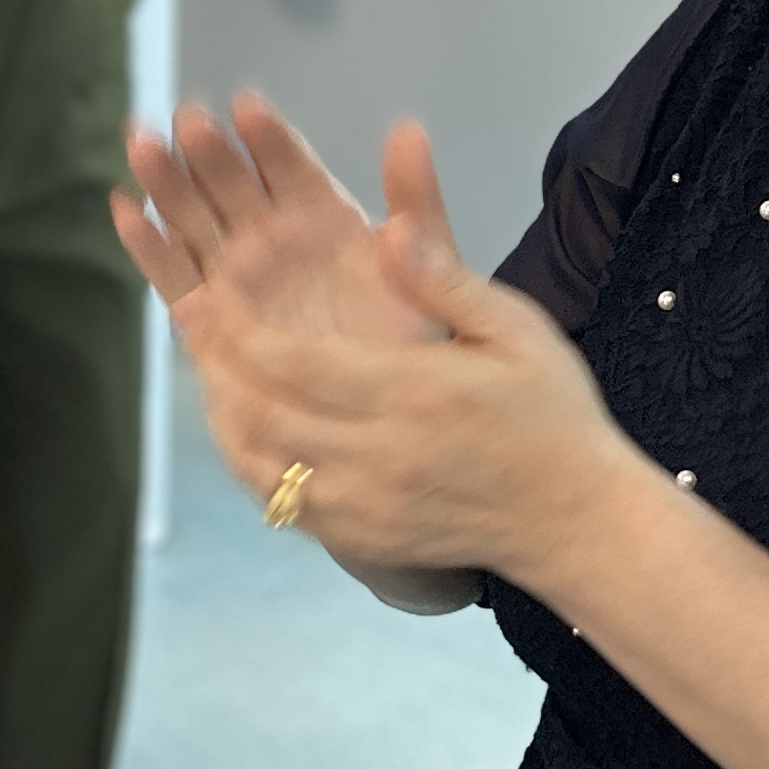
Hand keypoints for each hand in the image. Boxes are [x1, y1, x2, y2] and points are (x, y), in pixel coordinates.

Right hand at [118, 94, 446, 359]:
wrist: (381, 416)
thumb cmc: (410, 340)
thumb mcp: (431, 266)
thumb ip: (417, 202)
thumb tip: (410, 130)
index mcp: (323, 215)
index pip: (289, 166)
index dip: (267, 137)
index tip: (247, 106)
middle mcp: (271, 236)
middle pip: (230, 183)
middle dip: (207, 150)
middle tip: (187, 118)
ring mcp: (236, 274)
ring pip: (192, 220)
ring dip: (166, 182)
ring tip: (143, 142)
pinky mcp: (208, 317)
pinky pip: (172, 277)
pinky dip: (147, 245)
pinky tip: (123, 209)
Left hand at [132, 107, 636, 586]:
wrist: (575, 518)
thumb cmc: (550, 412)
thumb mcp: (514, 328)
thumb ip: (443, 279)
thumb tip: (387, 228)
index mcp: (412, 394)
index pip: (294, 363)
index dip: (238, 330)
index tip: (206, 293)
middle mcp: (378, 456)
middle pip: (262, 413)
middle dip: (217, 366)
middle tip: (193, 325)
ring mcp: (366, 507)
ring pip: (261, 464)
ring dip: (225, 418)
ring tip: (208, 373)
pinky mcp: (363, 540)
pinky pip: (284, 503)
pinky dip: (253, 465)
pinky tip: (244, 430)